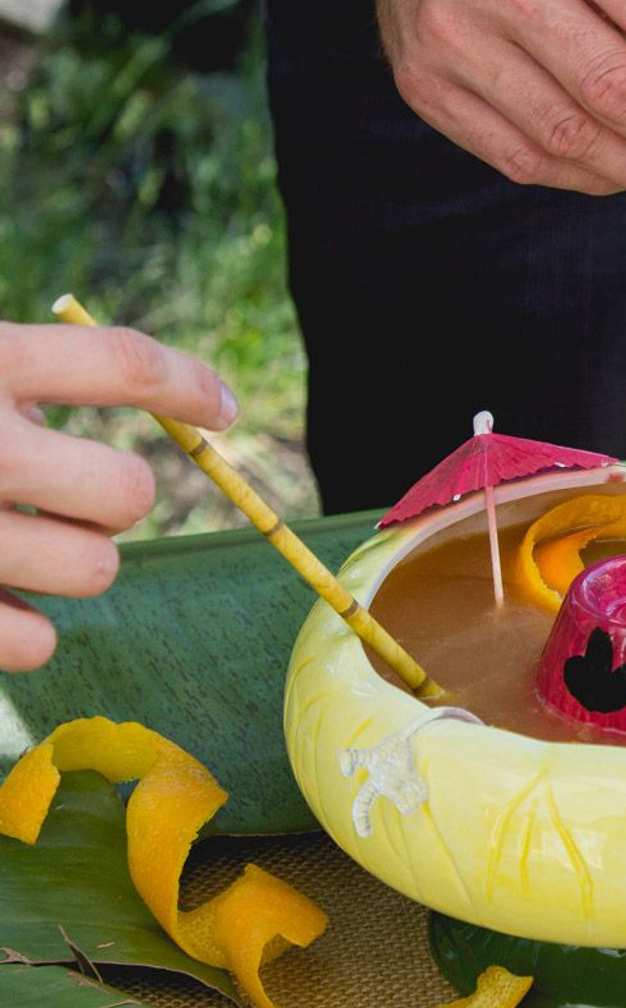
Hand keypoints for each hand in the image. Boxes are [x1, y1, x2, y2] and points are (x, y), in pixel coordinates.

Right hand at [0, 321, 236, 670]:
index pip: (123, 363)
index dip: (189, 387)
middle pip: (130, 492)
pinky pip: (39, 644)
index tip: (224, 411)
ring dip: (70, 561)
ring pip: (96, 571)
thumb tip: (188, 400)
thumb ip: (30, 378)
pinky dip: (24, 629)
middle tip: (63, 495)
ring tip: (12, 545)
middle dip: (113, 498)